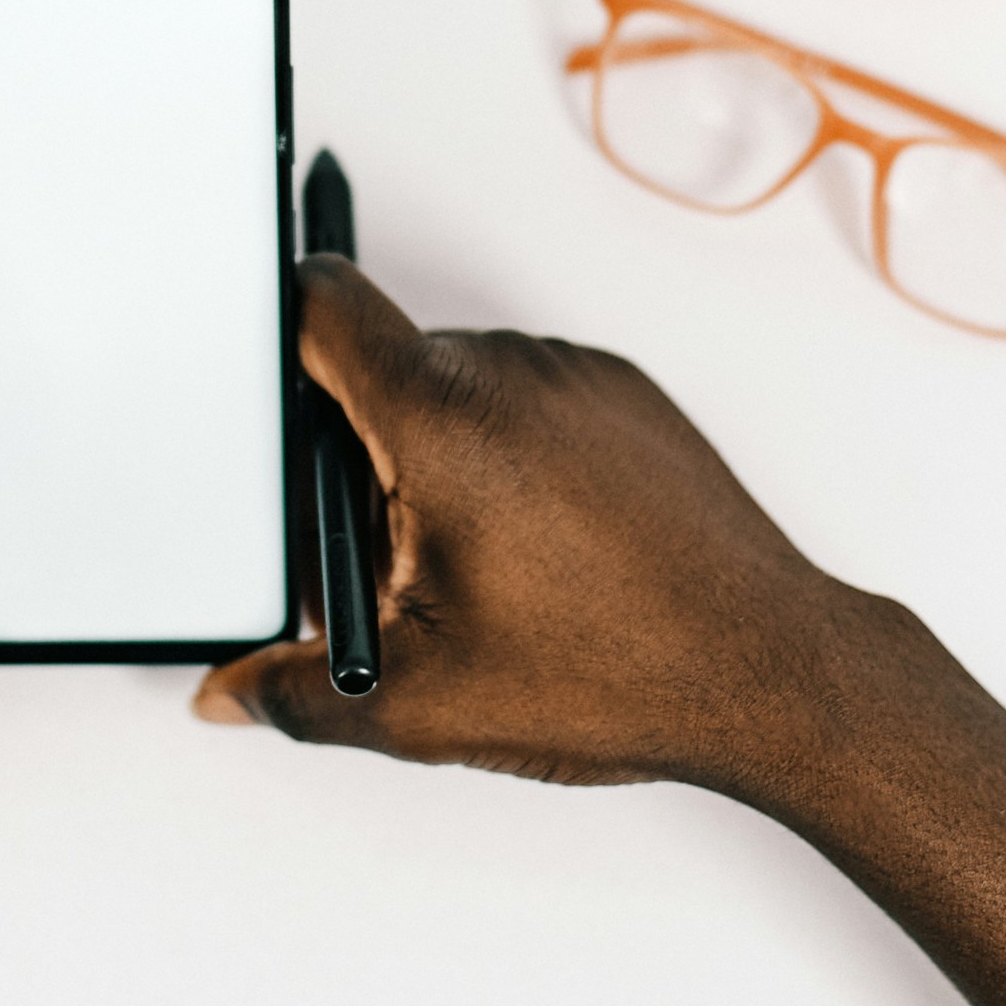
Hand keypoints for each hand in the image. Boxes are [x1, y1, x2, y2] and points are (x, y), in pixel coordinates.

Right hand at [197, 257, 897, 799]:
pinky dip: (505, 452)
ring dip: (434, 455)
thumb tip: (231, 693)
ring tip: (470, 566)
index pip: (322, 304)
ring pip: (455, 386)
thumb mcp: (423, 701)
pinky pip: (527, 395)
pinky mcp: (625, 392)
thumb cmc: (623, 671)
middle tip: (377, 557)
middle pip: (382, 367)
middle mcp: (510, 369)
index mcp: (442, 418)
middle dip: (357, 454)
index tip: (258, 381)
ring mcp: (575, 374)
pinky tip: (533, 544)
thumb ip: (300, 690)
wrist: (773, 670)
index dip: (275, 332)